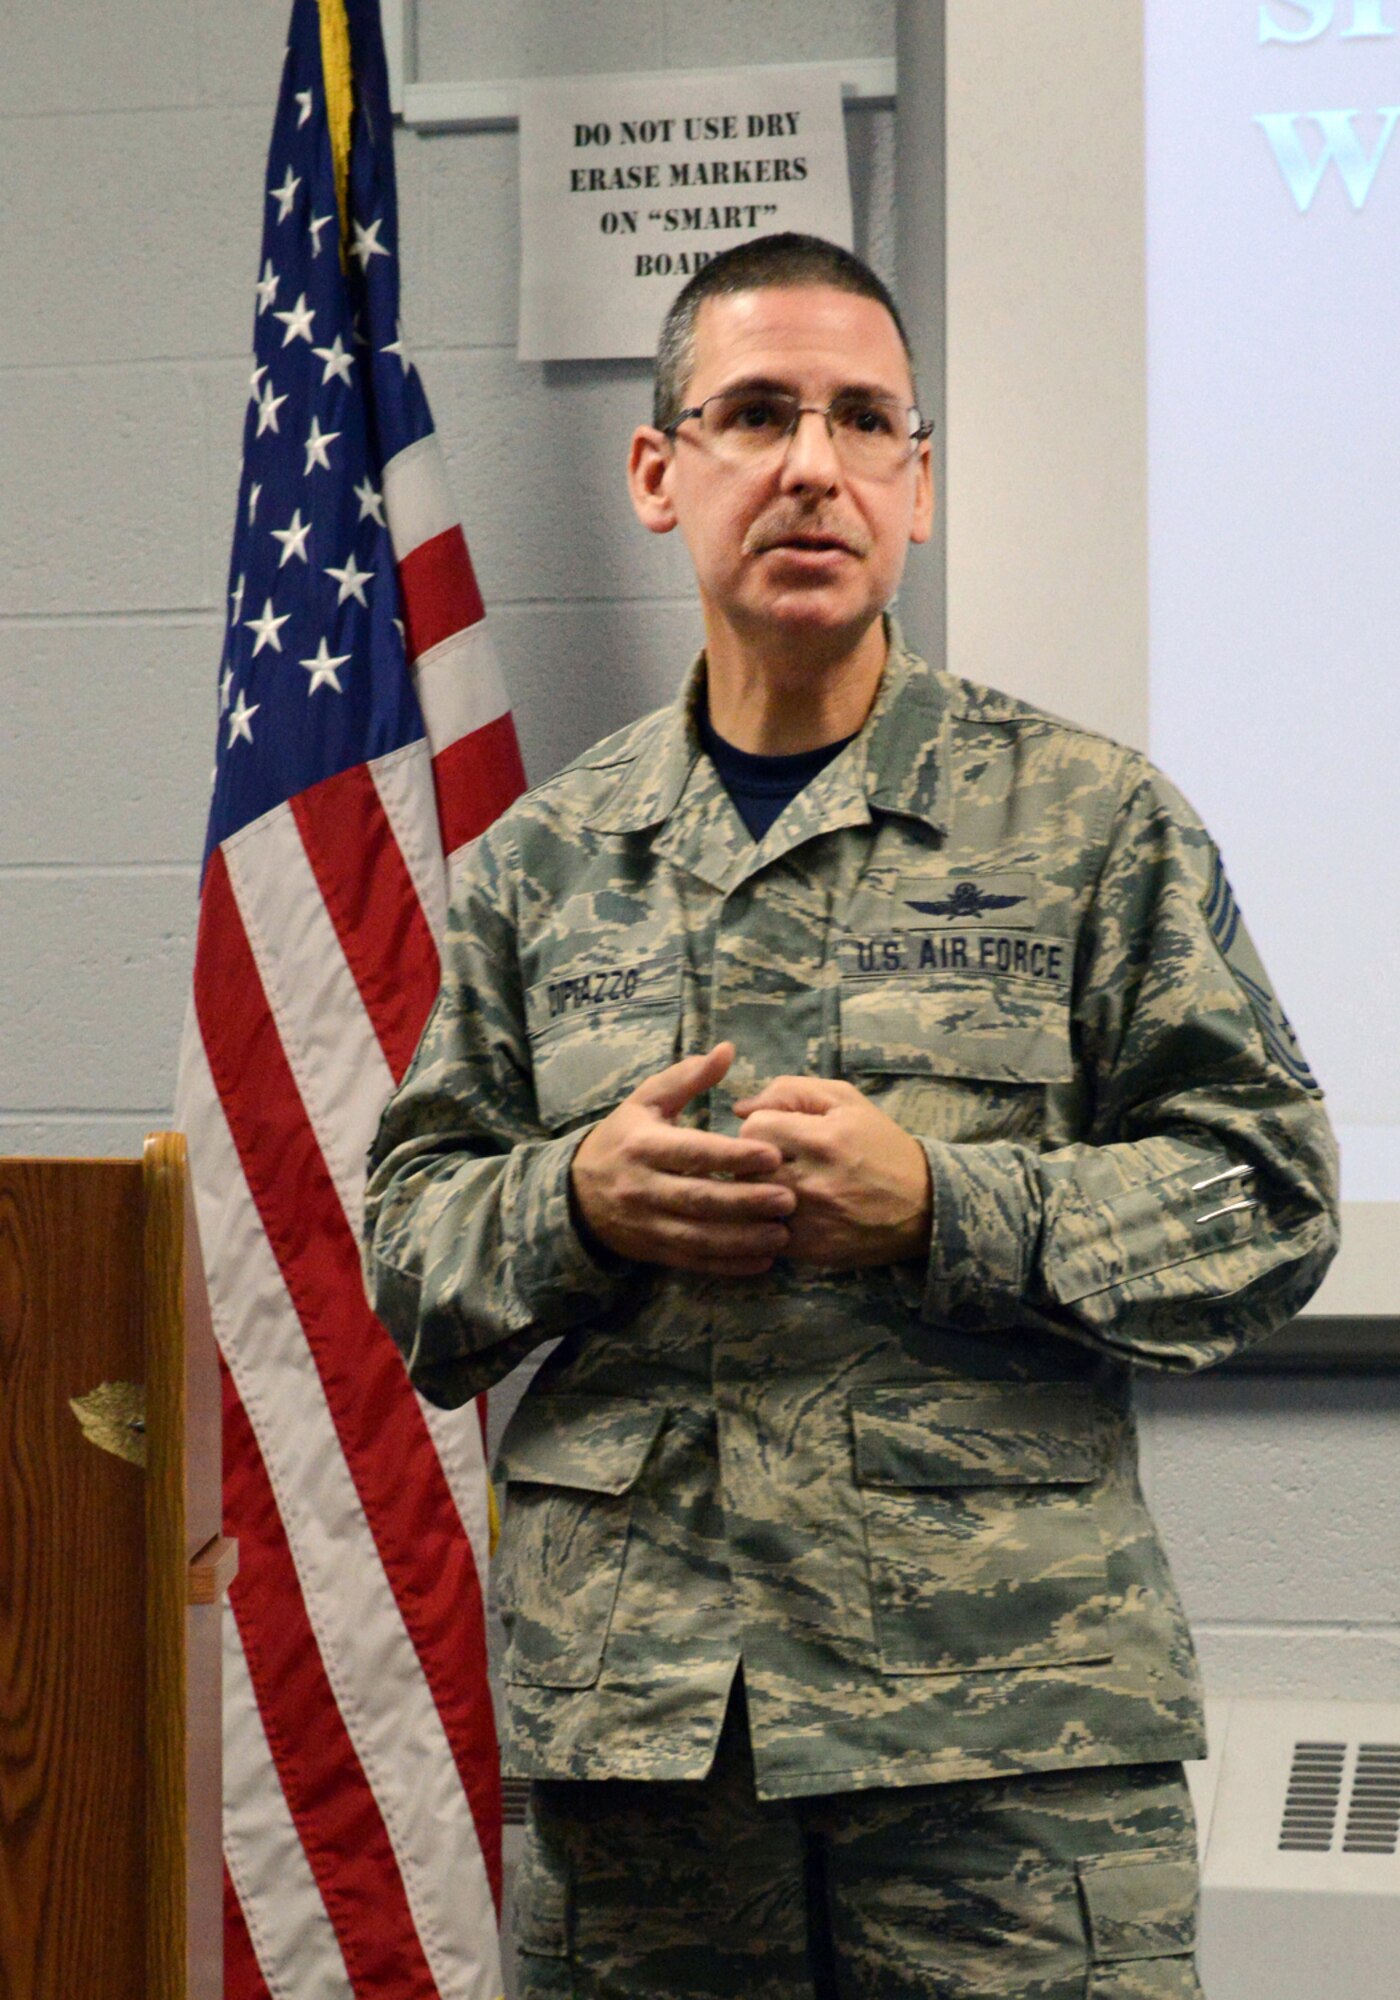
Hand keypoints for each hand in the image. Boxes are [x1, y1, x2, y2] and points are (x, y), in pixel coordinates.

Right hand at [571, 1043, 795, 1275]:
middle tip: (789, 1198)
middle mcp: (643, 1187)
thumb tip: (727, 1050)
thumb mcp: (647, 1101)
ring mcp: (647, 1223)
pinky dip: (728, 1264)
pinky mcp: (653, 1250)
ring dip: (743, 1239)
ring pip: (699, 1236)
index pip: (692, 1152)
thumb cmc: (624, 1137)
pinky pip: (694, 1261)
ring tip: (783, 1234)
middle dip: (746, 1201)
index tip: (773, 1154)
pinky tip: (762, 1260)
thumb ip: (688, 1077)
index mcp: (644, 1145)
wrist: (576, 1192)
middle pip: (699, 1198)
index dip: (733, 1155)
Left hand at [733, 1077, 931, 1268]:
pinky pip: (765, 1232)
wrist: (924, 1205)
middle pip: (745, 1166)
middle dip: (754, 1161)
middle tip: (776, 1162)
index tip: (778, 1134)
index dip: (760, 1127)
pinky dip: (770, 1222)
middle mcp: (813, 1181)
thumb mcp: (846, 1101)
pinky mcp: (811, 1249)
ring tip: (780, 1187)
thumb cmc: (881, 1144)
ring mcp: (811, 1219)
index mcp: (822, 1139)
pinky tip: (790, 1213)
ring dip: (758, 1192)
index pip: (753, 1127)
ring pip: (751, 1202)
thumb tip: (741, 1107)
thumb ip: (790, 1092)